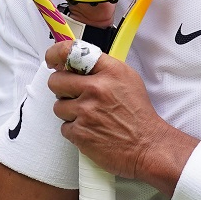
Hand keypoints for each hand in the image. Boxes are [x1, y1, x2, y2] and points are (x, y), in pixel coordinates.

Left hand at [44, 41, 197, 191]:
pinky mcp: (80, 132)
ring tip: (88, 117)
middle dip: (61, 88)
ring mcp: (86, 111)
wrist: (148, 146)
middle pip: (56, 81)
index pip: (72, 52)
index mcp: (110, 72)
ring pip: (58, 106)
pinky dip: (75, 130)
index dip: (56, 54)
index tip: (52, 60)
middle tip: (73, 95)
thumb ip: (103, 69)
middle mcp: (96, 88)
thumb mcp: (128, 80)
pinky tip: (91, 130)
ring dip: (69, 112)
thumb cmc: (138, 115)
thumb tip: (75, 65)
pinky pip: (64, 127)